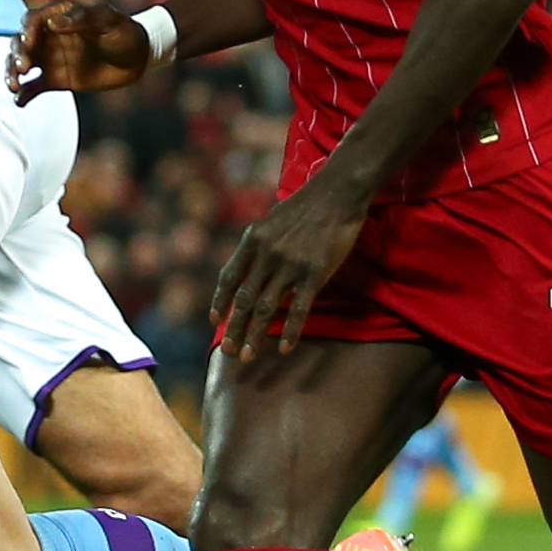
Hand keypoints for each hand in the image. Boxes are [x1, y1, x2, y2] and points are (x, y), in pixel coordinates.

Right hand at [11, 0, 150, 103]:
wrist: (137, 58)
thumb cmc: (124, 32)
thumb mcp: (108, 20)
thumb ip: (82, 18)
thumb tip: (53, 22)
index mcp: (59, 16)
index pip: (33, 19)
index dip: (27, 29)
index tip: (29, 42)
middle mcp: (49, 36)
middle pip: (20, 42)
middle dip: (17, 53)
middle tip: (24, 68)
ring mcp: (50, 59)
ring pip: (20, 64)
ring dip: (12, 73)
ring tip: (14, 86)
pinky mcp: (54, 79)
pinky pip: (32, 87)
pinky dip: (23, 94)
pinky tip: (20, 101)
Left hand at [211, 175, 368, 360]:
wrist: (336, 193)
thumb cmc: (304, 207)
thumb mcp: (270, 221)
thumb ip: (256, 246)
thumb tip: (245, 272)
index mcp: (252, 240)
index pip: (228, 277)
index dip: (219, 302)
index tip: (214, 321)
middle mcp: (266, 254)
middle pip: (244, 299)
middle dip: (233, 328)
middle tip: (227, 352)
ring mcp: (290, 265)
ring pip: (266, 309)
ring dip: (254, 335)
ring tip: (247, 357)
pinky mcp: (315, 274)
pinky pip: (299, 309)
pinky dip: (289, 332)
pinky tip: (283, 349)